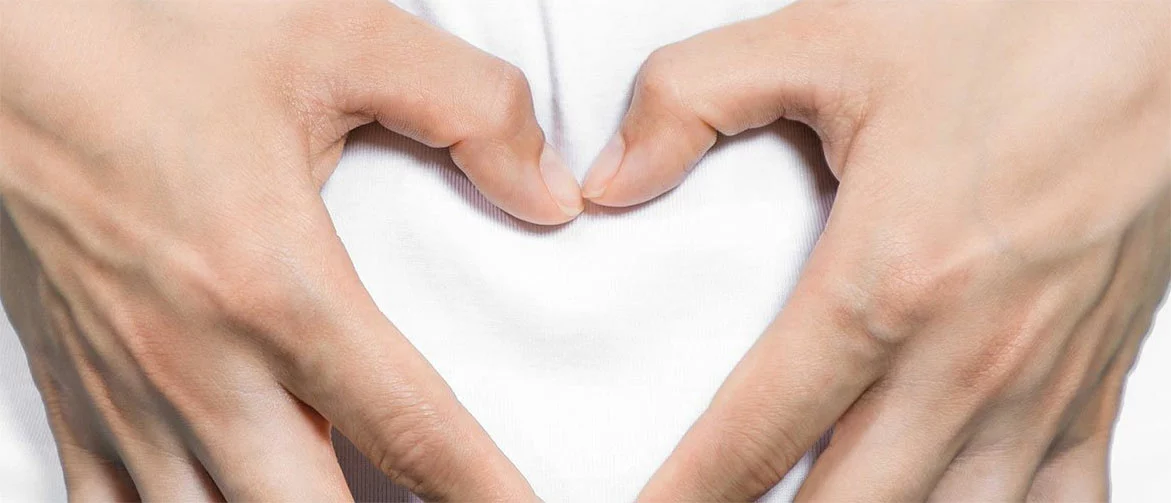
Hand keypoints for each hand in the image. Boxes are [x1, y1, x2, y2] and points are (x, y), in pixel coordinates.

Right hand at [0, 1, 581, 499]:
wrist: (4, 54)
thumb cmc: (156, 44)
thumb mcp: (336, 37)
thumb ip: (466, 105)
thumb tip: (548, 191)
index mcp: (277, 288)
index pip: (413, 431)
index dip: (487, 495)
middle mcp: (201, 366)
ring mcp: (128, 396)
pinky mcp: (75, 397)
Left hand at [582, 1, 1169, 499]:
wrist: (1160, 26)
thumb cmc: (1013, 28)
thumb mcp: (828, 38)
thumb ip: (693, 99)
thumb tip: (611, 179)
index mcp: (887, 283)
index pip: (753, 436)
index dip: (683, 497)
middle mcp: (968, 360)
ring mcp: (1043, 387)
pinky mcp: (1096, 385)